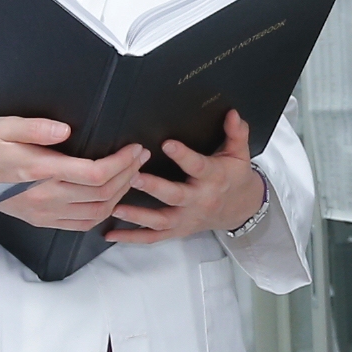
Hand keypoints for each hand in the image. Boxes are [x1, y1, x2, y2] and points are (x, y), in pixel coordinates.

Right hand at [0, 116, 147, 232]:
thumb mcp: (3, 126)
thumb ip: (35, 128)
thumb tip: (65, 130)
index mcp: (39, 171)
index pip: (95, 174)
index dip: (122, 162)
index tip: (134, 148)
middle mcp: (45, 197)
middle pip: (103, 193)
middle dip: (129, 174)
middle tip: (140, 156)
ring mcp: (44, 213)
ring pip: (97, 211)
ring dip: (121, 194)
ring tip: (131, 173)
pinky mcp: (42, 220)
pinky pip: (82, 224)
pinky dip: (103, 212)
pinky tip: (111, 197)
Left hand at [106, 110, 264, 245]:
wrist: (240, 209)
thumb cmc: (234, 178)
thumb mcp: (239, 154)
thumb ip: (236, 133)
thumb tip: (233, 114)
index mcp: (213, 178)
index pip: (198, 166)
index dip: (183, 155)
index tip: (167, 143)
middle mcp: (199, 200)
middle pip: (175, 196)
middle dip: (154, 187)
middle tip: (133, 177)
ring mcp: (186, 218)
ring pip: (160, 220)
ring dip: (137, 215)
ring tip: (115, 207)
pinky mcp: (177, 230)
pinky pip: (153, 237)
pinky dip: (132, 238)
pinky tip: (112, 233)